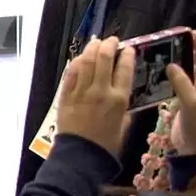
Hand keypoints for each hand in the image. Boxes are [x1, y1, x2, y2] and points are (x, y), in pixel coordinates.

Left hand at [55, 36, 136, 156]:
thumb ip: (125, 110)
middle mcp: (100, 91)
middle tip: (112, 40)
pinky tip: (81, 57)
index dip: (127, 55)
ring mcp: (81, 91)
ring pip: (86, 62)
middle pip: (104, 59)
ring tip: (96, 43)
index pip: (124, 70)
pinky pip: (71, 73)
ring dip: (92, 49)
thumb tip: (123, 97)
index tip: (128, 48)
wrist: (80, 154)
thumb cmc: (106, 145)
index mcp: (119, 100)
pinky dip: (77, 62)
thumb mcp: (123, 127)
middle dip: (109, 45)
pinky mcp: (66, 94)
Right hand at [168, 31, 195, 155]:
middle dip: (186, 48)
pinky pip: (181, 79)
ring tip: (161, 48)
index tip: (188, 32)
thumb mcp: (193, 105)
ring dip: (177, 58)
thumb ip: (182, 83)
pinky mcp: (188, 98)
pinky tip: (159, 65)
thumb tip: (171, 65)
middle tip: (169, 37)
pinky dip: (172, 71)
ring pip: (189, 68)